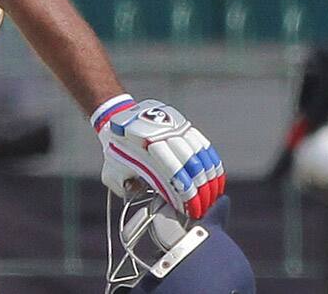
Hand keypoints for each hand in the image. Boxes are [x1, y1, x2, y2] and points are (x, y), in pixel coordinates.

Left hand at [95, 97, 224, 218]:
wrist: (116, 119)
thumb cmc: (115, 151)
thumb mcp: (112, 171)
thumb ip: (125, 187)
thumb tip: (141, 195)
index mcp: (143, 147)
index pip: (172, 172)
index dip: (184, 193)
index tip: (190, 210)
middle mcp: (161, 135)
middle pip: (189, 163)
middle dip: (200, 190)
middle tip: (204, 208)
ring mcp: (173, 128)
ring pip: (199, 154)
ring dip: (209, 177)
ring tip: (212, 196)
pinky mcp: (182, 125)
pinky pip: (202, 144)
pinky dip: (211, 162)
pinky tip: (215, 178)